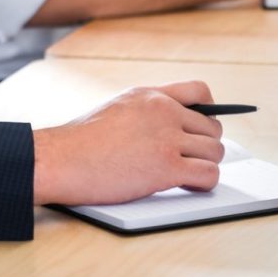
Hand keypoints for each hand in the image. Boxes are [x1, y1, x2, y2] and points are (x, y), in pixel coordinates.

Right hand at [32, 81, 223, 205]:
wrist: (62, 158)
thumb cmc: (80, 142)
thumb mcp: (116, 108)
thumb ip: (146, 112)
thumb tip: (170, 127)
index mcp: (149, 95)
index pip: (200, 91)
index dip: (209, 111)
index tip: (202, 127)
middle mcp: (162, 110)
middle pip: (212, 127)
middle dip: (204, 146)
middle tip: (188, 160)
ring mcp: (167, 137)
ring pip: (215, 151)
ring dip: (205, 166)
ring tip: (186, 175)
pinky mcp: (167, 166)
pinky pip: (208, 175)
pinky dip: (204, 184)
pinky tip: (187, 185)